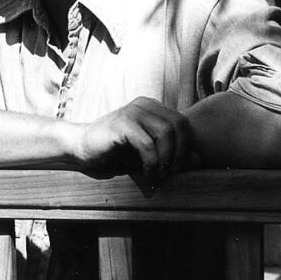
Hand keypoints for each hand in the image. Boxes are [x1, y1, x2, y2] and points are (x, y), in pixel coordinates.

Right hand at [75, 97, 194, 183]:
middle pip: (178, 126)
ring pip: (166, 133)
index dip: (186, 147)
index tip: (177, 168)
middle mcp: (143, 104)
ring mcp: (132, 112)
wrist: (81, 148)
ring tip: (158, 174)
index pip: (183, 122)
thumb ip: (172, 153)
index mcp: (152, 107)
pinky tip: (146, 174)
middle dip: (179, 153)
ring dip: (166, 159)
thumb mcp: (148, 153)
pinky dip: (151, 163)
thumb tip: (199, 159)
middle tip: (170, 173)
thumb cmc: (115, 151)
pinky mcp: (121, 124)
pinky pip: (147, 144)